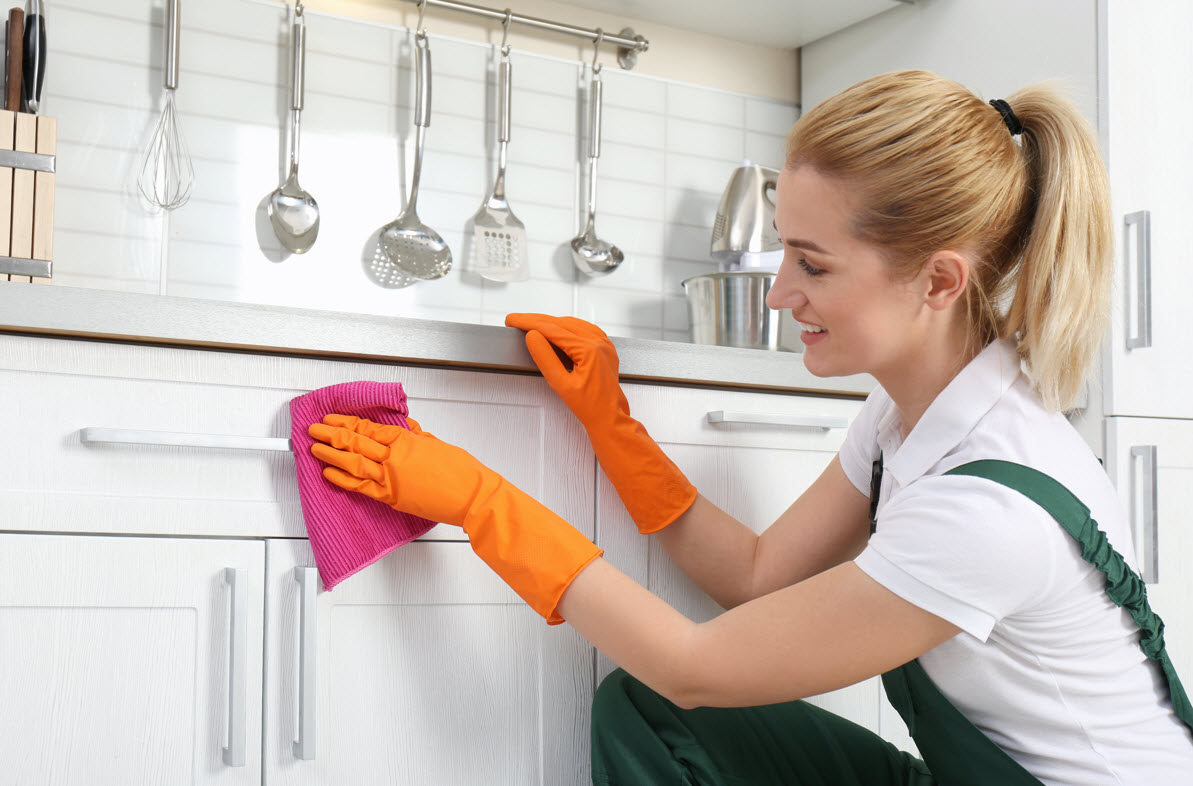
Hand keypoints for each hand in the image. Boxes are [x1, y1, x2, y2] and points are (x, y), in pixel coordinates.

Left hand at [309, 414, 483, 525]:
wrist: (473, 496)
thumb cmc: (462, 472)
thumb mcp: (437, 444)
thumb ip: (417, 436)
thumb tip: (406, 429)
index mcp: (406, 440)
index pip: (368, 428)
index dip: (346, 422)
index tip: (332, 419)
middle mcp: (395, 457)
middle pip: (355, 442)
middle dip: (331, 434)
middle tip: (314, 429)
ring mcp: (391, 478)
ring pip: (353, 463)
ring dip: (331, 454)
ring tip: (315, 448)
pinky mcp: (392, 498)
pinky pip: (361, 487)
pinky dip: (342, 480)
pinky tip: (329, 474)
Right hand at [504, 313, 628, 429]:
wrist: (609, 417)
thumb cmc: (590, 406)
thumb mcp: (561, 384)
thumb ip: (545, 358)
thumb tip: (533, 337)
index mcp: (589, 350)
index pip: (552, 329)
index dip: (529, 323)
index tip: (514, 320)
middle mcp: (599, 342)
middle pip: (561, 322)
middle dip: (536, 320)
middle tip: (517, 320)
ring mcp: (603, 343)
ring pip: (572, 323)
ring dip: (551, 322)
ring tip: (531, 324)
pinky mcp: (604, 347)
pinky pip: (583, 329)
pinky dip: (566, 327)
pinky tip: (556, 329)